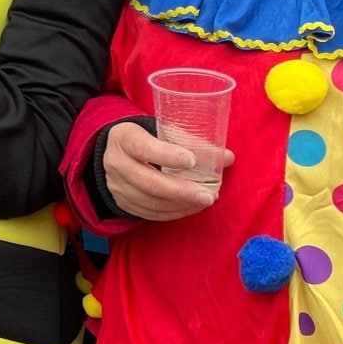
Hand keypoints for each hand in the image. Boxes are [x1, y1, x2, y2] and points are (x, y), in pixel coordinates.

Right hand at [101, 120, 233, 221]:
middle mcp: (116, 162)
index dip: (166, 155)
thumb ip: (191, 142)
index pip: (142, 147)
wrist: (118, 152)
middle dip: (180, 190)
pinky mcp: (123, 202)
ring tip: (206, 200)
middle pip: (147, 181)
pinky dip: (174, 212)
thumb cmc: (147, 138)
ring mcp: (116, 185)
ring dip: (181, 204)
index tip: (192, 161)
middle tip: (208, 195)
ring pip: (150, 201)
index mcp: (124, 137)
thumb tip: (227, 157)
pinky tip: (192, 207)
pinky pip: (150, 213)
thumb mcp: (161, 130)